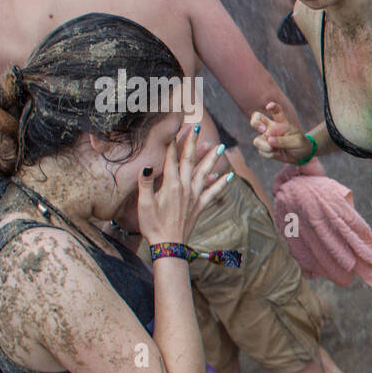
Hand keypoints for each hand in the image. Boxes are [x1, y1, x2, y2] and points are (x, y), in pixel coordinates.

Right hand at [137, 127, 228, 243]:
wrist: (169, 245)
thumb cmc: (153, 225)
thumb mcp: (144, 204)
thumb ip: (146, 183)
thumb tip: (148, 165)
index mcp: (170, 185)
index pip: (172, 158)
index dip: (174, 142)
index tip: (177, 127)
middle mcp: (185, 187)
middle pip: (190, 160)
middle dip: (193, 143)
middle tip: (198, 127)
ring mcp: (195, 196)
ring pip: (205, 173)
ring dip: (212, 159)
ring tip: (220, 146)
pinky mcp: (200, 206)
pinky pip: (213, 192)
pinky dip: (221, 183)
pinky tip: (228, 175)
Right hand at [251, 101, 309, 161]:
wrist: (301, 154)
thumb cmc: (299, 143)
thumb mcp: (297, 141)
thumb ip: (284, 140)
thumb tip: (269, 140)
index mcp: (281, 122)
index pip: (276, 111)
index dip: (272, 107)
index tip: (269, 107)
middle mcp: (271, 128)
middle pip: (257, 119)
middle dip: (255, 122)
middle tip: (262, 129)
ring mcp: (266, 138)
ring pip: (257, 140)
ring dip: (265, 146)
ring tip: (275, 150)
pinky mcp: (265, 148)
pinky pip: (261, 151)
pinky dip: (269, 154)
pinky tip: (277, 153)